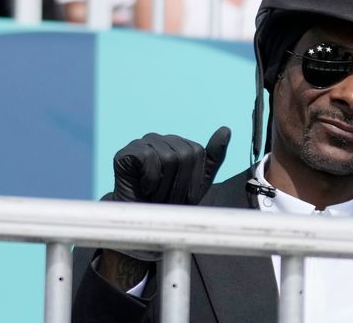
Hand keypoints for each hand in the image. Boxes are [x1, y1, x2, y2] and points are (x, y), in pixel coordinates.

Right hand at [113, 127, 231, 205]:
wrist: (143, 222)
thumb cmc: (171, 202)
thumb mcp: (200, 182)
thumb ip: (213, 156)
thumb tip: (226, 129)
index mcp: (177, 144)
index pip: (197, 151)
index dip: (193, 178)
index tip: (184, 195)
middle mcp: (160, 139)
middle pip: (184, 154)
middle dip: (180, 183)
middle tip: (168, 197)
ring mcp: (142, 143)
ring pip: (168, 158)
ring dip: (165, 186)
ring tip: (156, 194)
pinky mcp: (126, 152)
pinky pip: (148, 158)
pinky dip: (150, 180)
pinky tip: (144, 188)